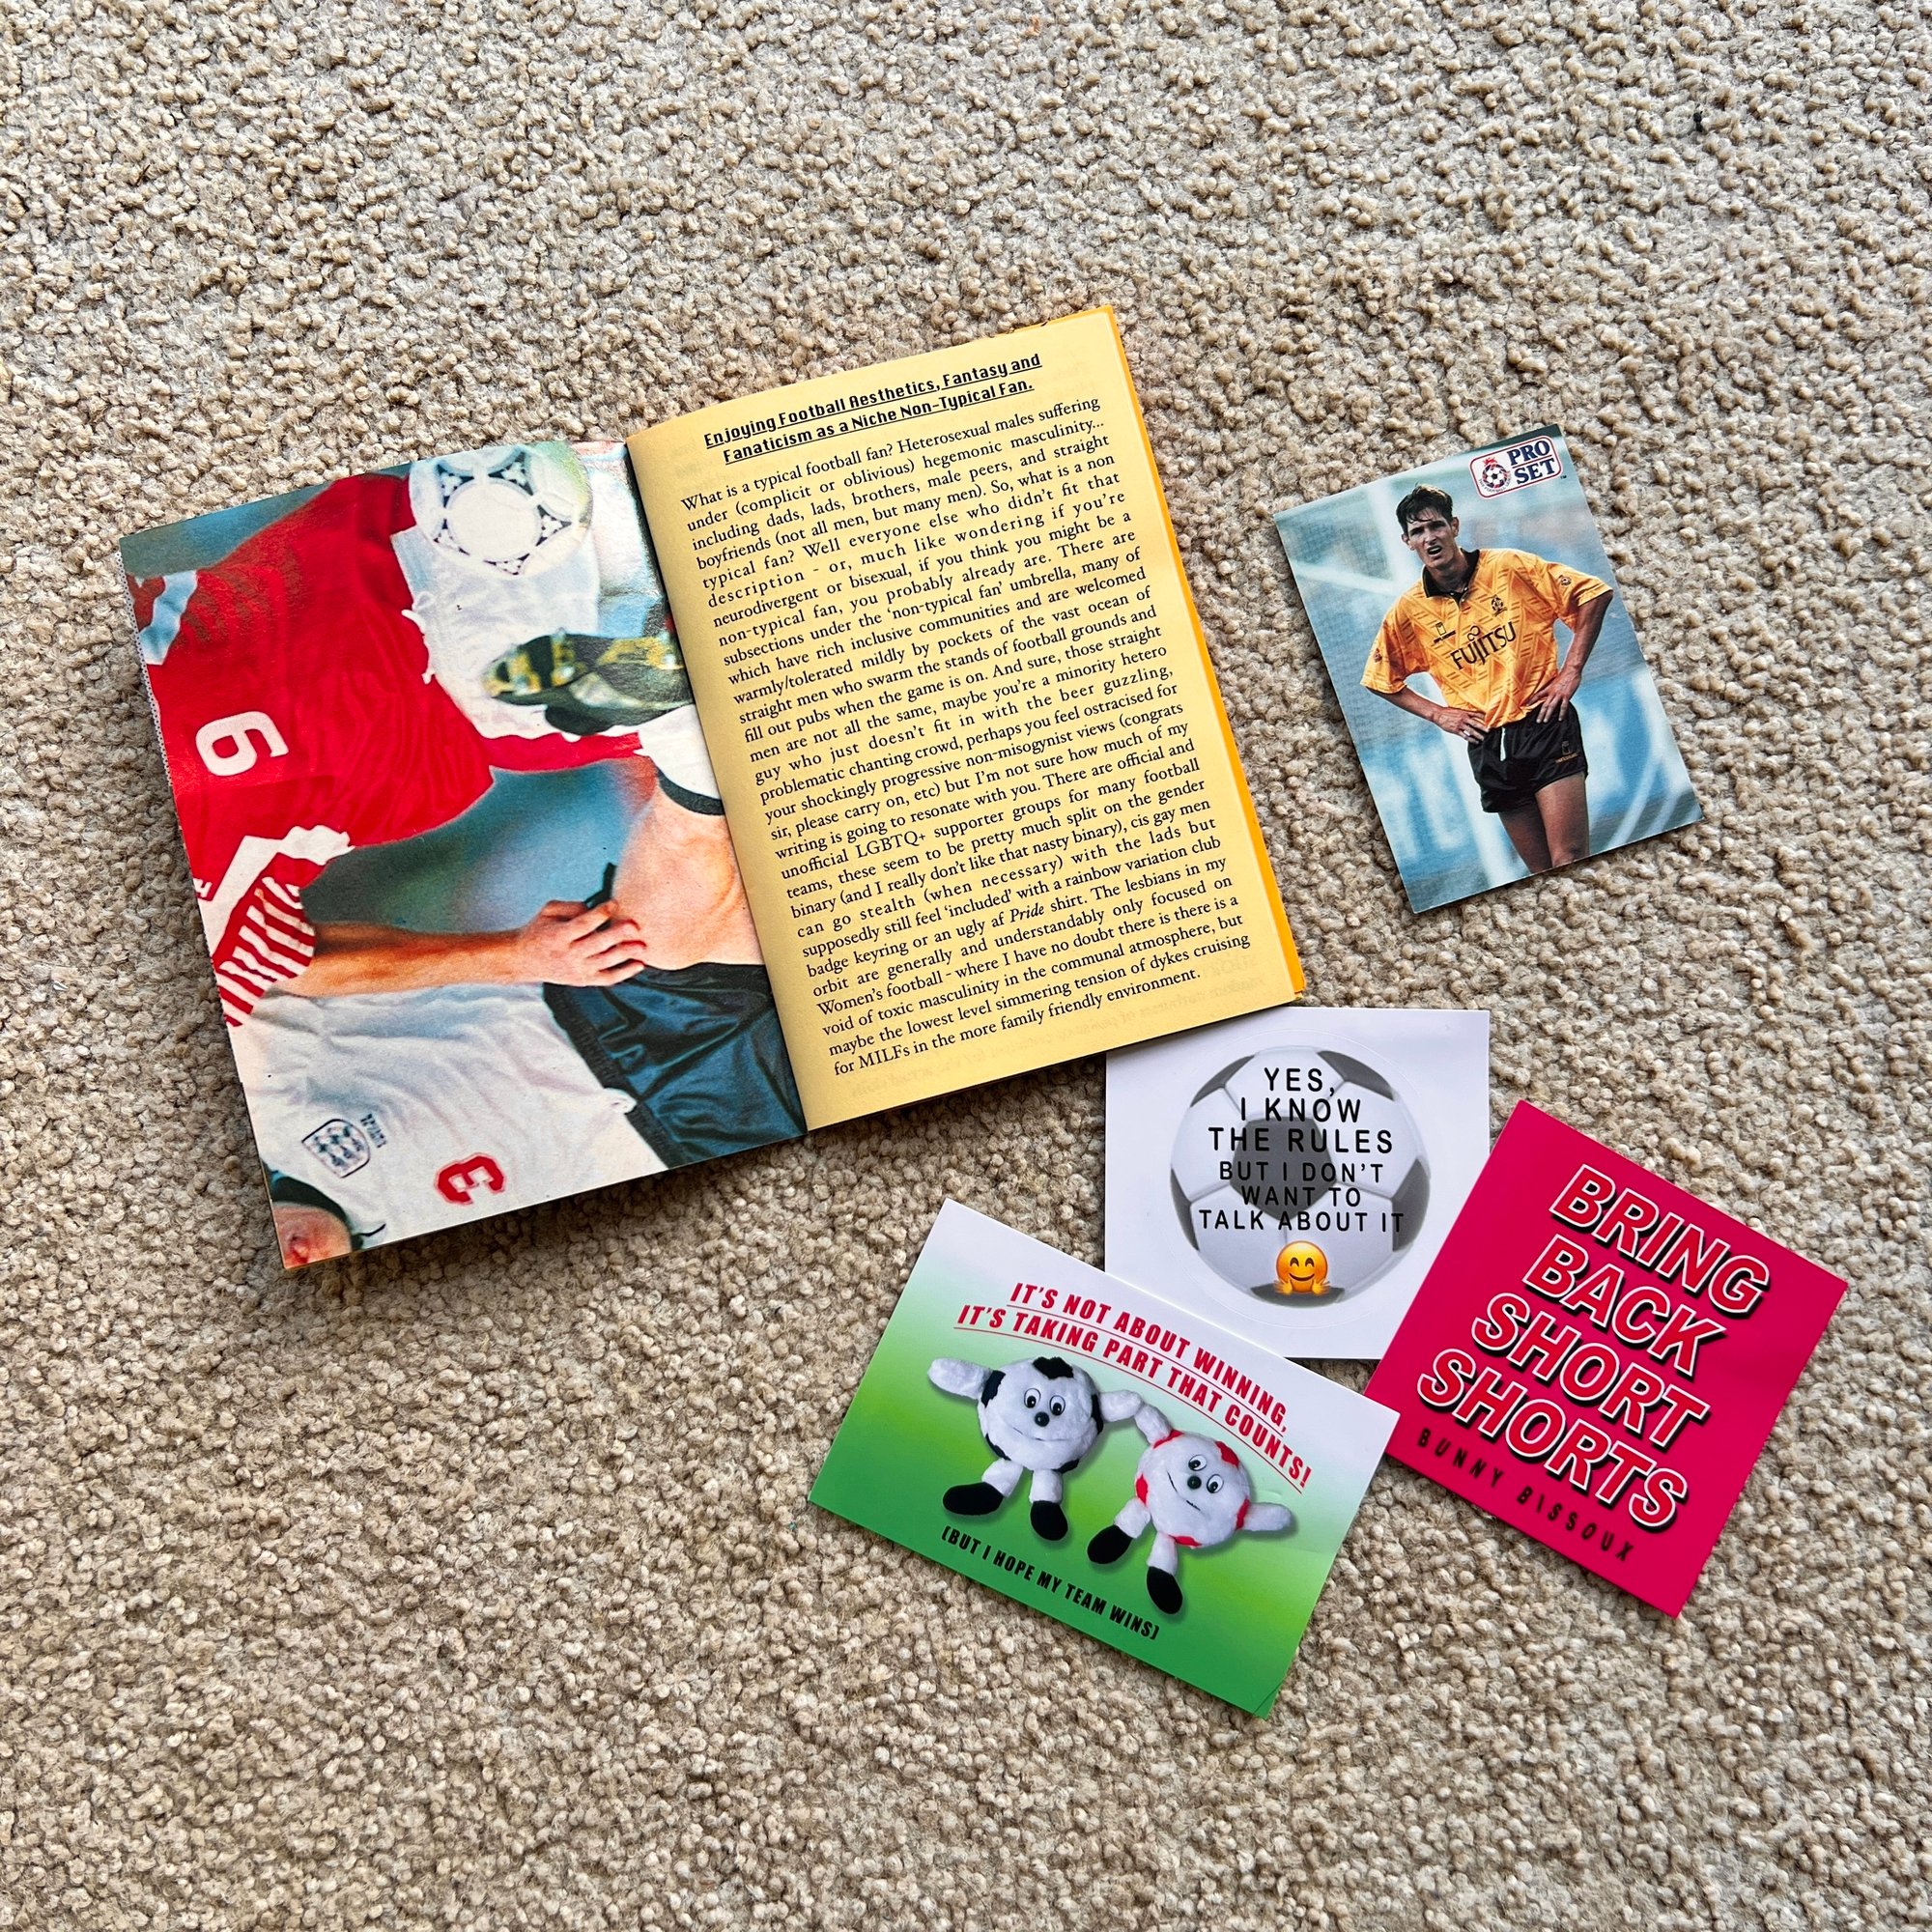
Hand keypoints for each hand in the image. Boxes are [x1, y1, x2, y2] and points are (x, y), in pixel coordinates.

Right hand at [503, 901, 647, 985]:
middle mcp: (569, 954)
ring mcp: (577, 970)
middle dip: (616, 935)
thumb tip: (593, 910)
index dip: (599, 914)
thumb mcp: (548, 911)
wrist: (524, 960)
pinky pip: (607, 978)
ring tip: (643, 946)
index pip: (582, 925)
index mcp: (559, 935)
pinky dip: (624, 973)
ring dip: (625, 954)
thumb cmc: (540, 930)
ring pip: (605, 962)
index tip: (614, 903)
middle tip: (634, 926)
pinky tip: (639, 964)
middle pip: (597, 944)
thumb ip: (571, 906)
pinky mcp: (584, 980)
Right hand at [1432, 704, 1487, 742]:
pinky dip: (1471, 739)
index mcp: (1465, 712)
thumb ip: (1465, 713)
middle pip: (1476, 723)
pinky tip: (1475, 741)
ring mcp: (1460, 725)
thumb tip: (1471, 716)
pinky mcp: (1456, 730)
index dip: (1484, 717)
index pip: (1477, 714)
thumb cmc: (1447, 712)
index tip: (1490, 720)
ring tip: (1483, 739)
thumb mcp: (1458, 710)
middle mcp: (1464, 718)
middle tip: (1489, 731)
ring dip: (1478, 735)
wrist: (1438, 714)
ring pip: (1471, 731)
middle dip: (1484, 727)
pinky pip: (1465, 736)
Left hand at [1528, 663, 1581, 721]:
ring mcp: (1559, 694)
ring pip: (1551, 706)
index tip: (1526, 705)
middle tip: (1538, 721)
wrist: (1571, 670)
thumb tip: (1552, 694)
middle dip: (1540, 713)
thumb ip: (1553, 688)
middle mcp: (1552, 692)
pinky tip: (1560, 718)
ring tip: (1545, 721)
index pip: (1538, 695)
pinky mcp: (1566, 695)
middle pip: (1544, 704)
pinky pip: (1563, 706)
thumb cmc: (1565, 675)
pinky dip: (1562, 713)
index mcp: (1549, 688)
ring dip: (1548, 714)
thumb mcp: (1555, 681)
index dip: (1532, 700)